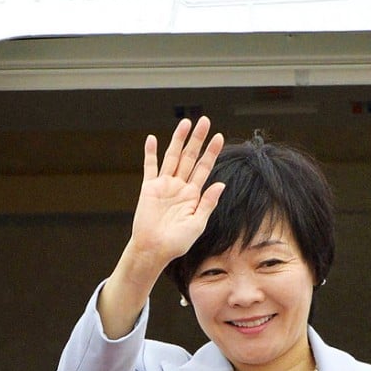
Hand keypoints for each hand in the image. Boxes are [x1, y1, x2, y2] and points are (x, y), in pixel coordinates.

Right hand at [96, 117, 222, 336]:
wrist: (153, 250)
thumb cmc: (177, 242)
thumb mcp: (198, 224)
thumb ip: (208, 203)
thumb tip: (221, 183)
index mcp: (193, 194)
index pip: (205, 168)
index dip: (211, 152)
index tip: (219, 136)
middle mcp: (179, 187)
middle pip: (190, 157)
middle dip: (197, 139)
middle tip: (204, 120)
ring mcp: (164, 186)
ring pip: (173, 157)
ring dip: (178, 140)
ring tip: (185, 123)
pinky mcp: (149, 189)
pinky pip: (150, 168)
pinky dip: (150, 154)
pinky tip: (152, 139)